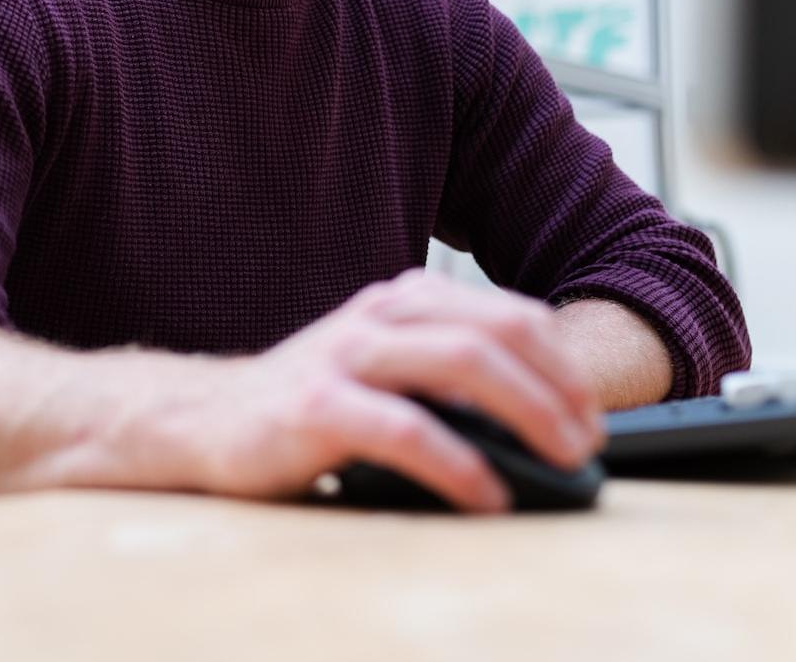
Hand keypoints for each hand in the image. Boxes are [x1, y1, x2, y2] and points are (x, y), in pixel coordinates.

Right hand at [176, 269, 604, 512]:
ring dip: (527, 413)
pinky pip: (405, 429)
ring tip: (560, 459)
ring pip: (460, 364)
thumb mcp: (379, 366)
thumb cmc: (307, 401)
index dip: (563, 362)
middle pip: (495, 333)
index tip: (592, 412)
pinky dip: (458, 464)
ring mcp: (344, 357)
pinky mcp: (315, 407)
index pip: (507, 314)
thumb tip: (539, 416)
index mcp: (401, 300)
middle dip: (557, 387)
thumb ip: (442, 370)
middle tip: (588, 440)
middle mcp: (376, 316)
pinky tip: (487, 495)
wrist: (203, 420)